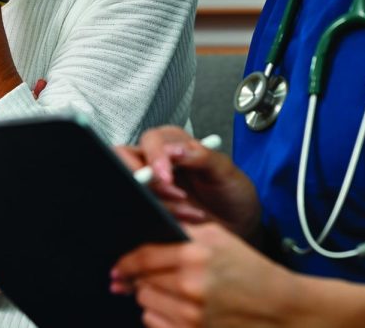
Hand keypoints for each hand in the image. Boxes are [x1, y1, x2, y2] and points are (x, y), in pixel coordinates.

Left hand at [111, 222, 297, 327]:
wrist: (279, 307)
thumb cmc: (250, 270)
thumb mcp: (219, 236)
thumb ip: (181, 232)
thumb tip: (146, 235)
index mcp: (195, 255)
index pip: (143, 257)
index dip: (126, 263)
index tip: (119, 267)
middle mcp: (190, 286)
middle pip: (141, 283)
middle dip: (142, 281)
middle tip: (151, 279)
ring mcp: (191, 316)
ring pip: (146, 305)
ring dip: (152, 299)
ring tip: (172, 294)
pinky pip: (154, 325)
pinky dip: (160, 318)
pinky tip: (177, 311)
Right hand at [116, 127, 260, 239]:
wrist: (239, 224)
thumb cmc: (231, 192)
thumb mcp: (225, 171)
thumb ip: (202, 156)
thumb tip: (174, 150)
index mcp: (173, 143)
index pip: (150, 141)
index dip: (153, 158)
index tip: (166, 177)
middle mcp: (157, 162)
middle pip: (126, 161)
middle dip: (145, 181)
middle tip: (171, 195)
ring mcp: (152, 188)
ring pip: (133, 189)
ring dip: (160, 203)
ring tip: (190, 210)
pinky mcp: (152, 208)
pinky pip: (142, 212)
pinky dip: (162, 217)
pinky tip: (186, 219)